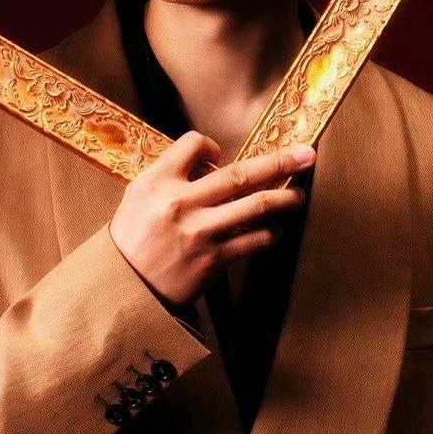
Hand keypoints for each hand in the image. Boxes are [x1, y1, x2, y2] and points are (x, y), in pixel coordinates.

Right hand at [108, 130, 316, 305]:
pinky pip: (253, 241)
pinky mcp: (214, 261)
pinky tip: (273, 229)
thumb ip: (171, 174)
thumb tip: (214, 163)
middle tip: (306, 154)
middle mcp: (181, 204)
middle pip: (240, 174)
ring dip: (285, 198)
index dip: (211, 145)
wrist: (126, 289)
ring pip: (256, 207)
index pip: (194, 144)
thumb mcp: (138, 194)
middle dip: (279, 161)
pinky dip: (270, 232)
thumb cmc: (134, 237)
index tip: (219, 154)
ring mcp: (200, 233)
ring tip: (298, 195)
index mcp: (158, 182)